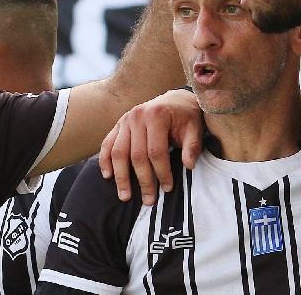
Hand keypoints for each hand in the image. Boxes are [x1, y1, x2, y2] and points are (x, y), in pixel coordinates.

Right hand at [99, 88, 203, 204]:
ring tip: (125, 197)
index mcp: (157, 116)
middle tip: (149, 200)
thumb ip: (192, 146)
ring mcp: (125, 120)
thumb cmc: (186, 117)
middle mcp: (137, 116)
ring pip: (118, 153)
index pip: (156, 151)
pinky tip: (108, 176)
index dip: (162, 172)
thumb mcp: (194, 128)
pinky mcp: (118, 124)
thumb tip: (189, 166)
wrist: (175, 100)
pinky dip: (105, 161)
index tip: (168, 188)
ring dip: (121, 177)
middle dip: (143, 180)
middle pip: (136, 155)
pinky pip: (107, 144)